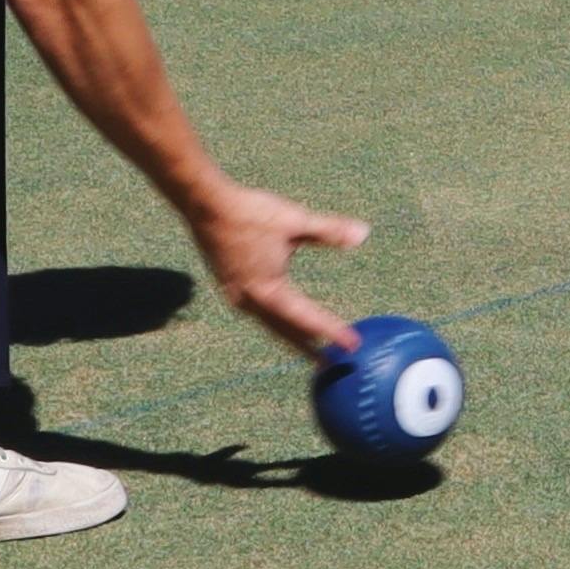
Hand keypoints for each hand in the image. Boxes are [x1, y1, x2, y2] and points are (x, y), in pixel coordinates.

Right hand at [190, 179, 369, 356]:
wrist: (205, 205)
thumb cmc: (250, 212)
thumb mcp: (295, 220)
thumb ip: (329, 231)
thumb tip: (363, 234)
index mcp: (268, 290)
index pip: (307, 317)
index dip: (331, 331)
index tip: (352, 345)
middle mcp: (250, 300)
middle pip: (285, 332)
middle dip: (308, 347)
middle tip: (329, 363)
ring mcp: (236, 295)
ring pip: (268, 325)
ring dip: (289, 336)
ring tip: (308, 347)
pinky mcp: (228, 286)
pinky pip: (256, 313)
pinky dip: (272, 322)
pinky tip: (277, 318)